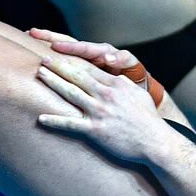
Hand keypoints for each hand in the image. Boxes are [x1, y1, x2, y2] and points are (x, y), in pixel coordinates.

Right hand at [28, 28, 141, 76]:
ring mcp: (85, 59)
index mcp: (103, 53)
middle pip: (69, 41)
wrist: (136, 85)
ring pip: (63, 47)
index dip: (70, 47)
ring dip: (47, 41)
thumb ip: (123, 60)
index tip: (55, 46)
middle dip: (51, 37)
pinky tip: (34, 52)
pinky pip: (64, 60)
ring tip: (29, 35)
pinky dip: (50, 53)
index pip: (84, 48)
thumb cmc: (134, 78)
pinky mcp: (80, 67)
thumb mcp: (132, 69)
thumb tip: (112, 55)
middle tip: (33, 32)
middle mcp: (92, 52)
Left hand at [35, 52, 168, 163]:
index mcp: (115, 84)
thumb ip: (124, 84)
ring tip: (39, 74)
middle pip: (77, 76)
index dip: (73, 59)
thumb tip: (116, 78)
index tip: (60, 53)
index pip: (89, 67)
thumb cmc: (148, 119)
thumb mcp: (138, 94)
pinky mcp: (96, 129)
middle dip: (58, 66)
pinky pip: (71, 124)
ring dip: (53, 82)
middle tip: (42, 58)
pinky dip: (55, 120)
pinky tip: (41, 117)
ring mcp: (99, 112)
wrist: (155, 141)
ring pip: (71, 93)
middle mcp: (105, 95)